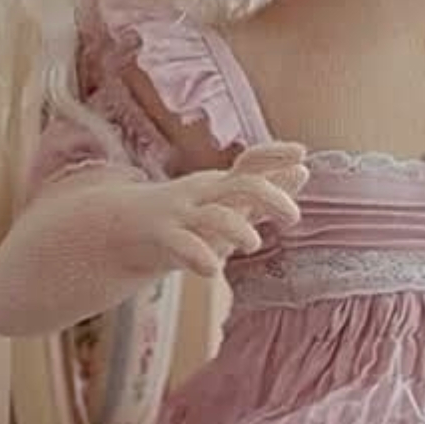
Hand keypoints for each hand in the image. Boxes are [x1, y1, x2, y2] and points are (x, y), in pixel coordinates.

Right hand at [102, 143, 307, 280]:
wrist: (120, 228)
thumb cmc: (186, 214)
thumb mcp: (226, 198)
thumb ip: (265, 188)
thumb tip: (303, 169)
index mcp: (221, 184)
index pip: (250, 161)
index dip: (275, 154)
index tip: (302, 152)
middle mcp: (204, 194)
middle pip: (242, 185)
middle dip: (272, 197)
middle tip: (293, 218)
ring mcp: (182, 214)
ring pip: (215, 216)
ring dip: (238, 229)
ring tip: (253, 244)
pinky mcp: (163, 238)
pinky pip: (183, 244)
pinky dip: (199, 256)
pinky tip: (212, 271)